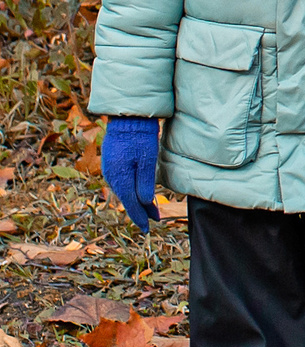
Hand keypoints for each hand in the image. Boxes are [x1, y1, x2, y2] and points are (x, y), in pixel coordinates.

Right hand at [100, 117, 159, 231]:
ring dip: (136, 200)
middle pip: (126, 199)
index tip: (148, 228)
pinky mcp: (111, 163)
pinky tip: (137, 192)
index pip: (131, 203)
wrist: (128, 118)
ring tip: (149, 209)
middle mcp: (111, 176)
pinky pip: (121, 182)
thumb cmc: (141, 138)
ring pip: (123, 191)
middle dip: (140, 210)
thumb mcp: (147, 161)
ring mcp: (109, 169)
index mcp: (120, 177)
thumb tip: (143, 202)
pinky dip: (130, 190)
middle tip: (153, 220)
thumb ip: (145, 183)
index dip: (140, 216)